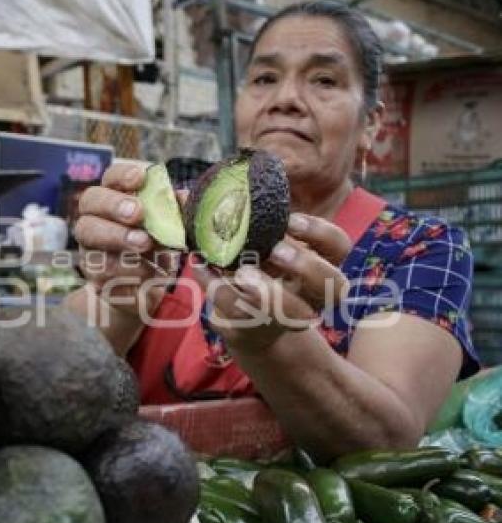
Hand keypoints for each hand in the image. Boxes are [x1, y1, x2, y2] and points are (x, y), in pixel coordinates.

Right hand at [73, 162, 181, 317]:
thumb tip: (184, 198)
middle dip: (114, 204)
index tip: (140, 178)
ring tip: (144, 243)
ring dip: (118, 236)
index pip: (110, 178)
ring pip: (89, 233)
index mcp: (116, 199)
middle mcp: (96, 218)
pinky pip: (101, 268)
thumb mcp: (171, 230)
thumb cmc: (158, 250)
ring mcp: (90, 246)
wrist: (147, 289)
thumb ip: (175, 213)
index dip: (122, 175)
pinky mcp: (94, 274)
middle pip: (90, 201)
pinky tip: (146, 270)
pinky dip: (125, 268)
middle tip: (138, 213)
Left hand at [193, 213, 350, 353]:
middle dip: (306, 266)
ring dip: (272, 293)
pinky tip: (200, 268)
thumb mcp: (252, 241)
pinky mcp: (256, 329)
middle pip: (333, 286)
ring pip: (298, 313)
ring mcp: (289, 317)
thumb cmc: (253, 265)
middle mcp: (312, 294)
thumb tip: (181, 193)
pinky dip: (217, 289)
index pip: (339, 247)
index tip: (290, 221)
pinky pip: (241, 314)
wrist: (246, 319)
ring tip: (243, 274)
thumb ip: (232, 218)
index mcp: (318, 262)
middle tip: (275, 249)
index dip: (320, 233)